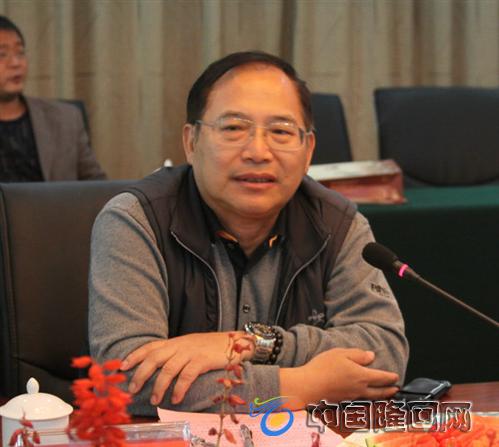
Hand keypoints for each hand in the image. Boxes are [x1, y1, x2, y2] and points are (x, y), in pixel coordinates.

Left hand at [121, 331, 252, 404]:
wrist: (235, 342)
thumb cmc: (212, 348)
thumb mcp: (190, 347)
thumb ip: (175, 355)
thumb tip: (158, 370)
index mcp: (175, 342)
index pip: (150, 346)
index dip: (135, 355)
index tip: (122, 366)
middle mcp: (180, 345)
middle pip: (154, 358)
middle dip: (141, 373)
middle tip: (132, 389)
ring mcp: (191, 352)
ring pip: (168, 368)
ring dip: (159, 386)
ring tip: (154, 400)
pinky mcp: (202, 360)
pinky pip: (187, 375)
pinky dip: (179, 388)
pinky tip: (175, 399)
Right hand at [280, 348, 398, 407]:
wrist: (308, 387)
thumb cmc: (323, 367)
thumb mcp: (341, 353)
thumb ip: (358, 355)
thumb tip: (371, 356)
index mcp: (361, 376)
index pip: (381, 378)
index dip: (390, 377)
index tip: (396, 377)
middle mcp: (359, 389)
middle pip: (379, 392)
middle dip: (389, 390)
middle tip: (396, 389)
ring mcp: (351, 398)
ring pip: (371, 398)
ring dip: (381, 397)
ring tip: (385, 395)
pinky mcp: (343, 402)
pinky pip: (361, 402)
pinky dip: (368, 400)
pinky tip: (365, 398)